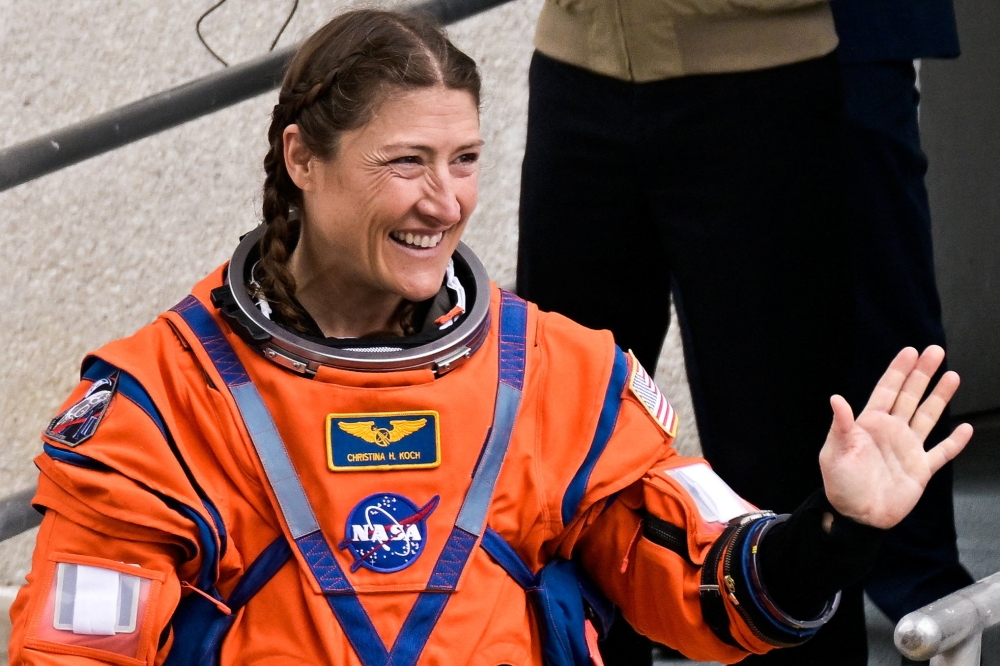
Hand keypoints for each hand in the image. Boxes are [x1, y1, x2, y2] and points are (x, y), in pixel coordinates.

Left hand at [819, 346, 972, 528]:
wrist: (857, 517)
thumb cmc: (841, 485)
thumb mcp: (835, 453)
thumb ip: (840, 426)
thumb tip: (836, 399)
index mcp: (869, 424)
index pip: (886, 391)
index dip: (898, 371)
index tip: (910, 351)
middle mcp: (890, 432)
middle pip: (910, 396)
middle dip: (922, 374)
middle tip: (935, 351)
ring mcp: (907, 449)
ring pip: (927, 417)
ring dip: (939, 397)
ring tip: (953, 376)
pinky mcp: (920, 469)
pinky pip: (941, 452)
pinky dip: (954, 442)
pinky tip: (965, 428)